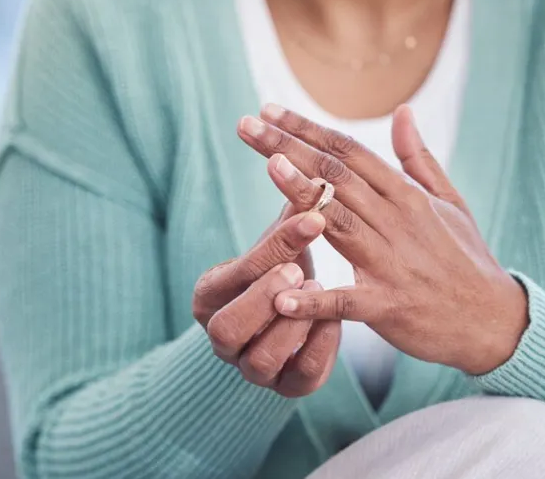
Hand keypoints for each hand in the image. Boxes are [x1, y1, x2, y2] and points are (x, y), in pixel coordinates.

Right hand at [192, 208, 340, 396]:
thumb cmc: (279, 272)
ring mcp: (250, 368)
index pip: (236, 273)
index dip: (274, 246)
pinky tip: (335, 319)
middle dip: (263, 298)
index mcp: (210, 296)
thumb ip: (287, 213)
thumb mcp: (276, 245)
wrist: (288, 320)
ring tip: (318, 292)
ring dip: (291, 327)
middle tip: (297, 270)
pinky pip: (298, 379)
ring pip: (258, 362)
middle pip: (226, 328)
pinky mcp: (286, 387)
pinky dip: (318, 350)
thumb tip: (300, 158)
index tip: (310, 218)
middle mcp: (221, 338)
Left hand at [236, 103, 528, 375]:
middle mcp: (397, 221)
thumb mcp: (449, 202)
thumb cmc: (466, 259)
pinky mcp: (387, 306)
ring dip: (303, 194)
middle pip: (335, 175)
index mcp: (406, 196)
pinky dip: (314, 301)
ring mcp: (392, 263)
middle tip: (246, 125)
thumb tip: (402, 112)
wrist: (494, 321)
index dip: (307, 129)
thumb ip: (417, 159)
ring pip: (339, 221)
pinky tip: (282, 296)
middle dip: (288, 147)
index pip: (348, 151)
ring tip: (270, 168)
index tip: (268, 111)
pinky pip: (345, 302)